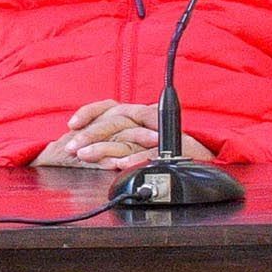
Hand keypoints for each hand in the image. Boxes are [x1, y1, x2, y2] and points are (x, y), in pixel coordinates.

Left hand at [31, 99, 213, 169]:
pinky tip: (118, 165)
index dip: (89, 112)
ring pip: (126, 136)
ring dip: (104, 148)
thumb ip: (115, 142)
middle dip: (89, 134)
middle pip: (114, 121)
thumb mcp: (135, 140)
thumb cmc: (165, 147)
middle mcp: (144, 118)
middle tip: (71, 148)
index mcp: (133, 114)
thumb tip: (88, 149)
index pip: (108, 106)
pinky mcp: (169, 147)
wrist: (200, 154)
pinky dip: (133, 159)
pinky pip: (148, 153)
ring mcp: (156, 132)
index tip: (71, 124)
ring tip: (86, 156)